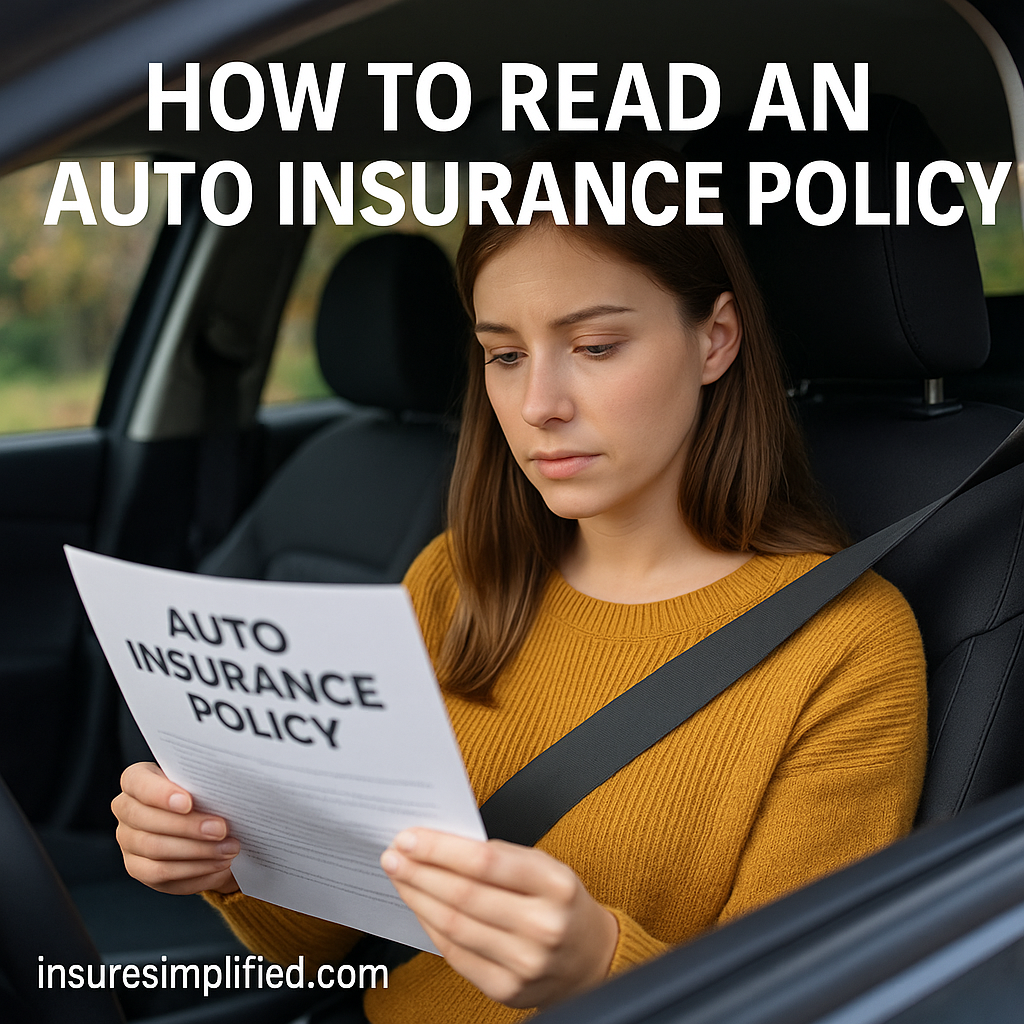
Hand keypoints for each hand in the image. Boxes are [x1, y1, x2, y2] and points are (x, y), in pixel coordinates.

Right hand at [111, 762, 239, 894]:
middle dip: (189, 827)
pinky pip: (162, 873)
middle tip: (221, 829)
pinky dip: (195, 869)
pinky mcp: (138, 868)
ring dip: (198, 850)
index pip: (137, 782)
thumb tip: (225, 790)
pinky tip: (219, 863)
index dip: (160, 794)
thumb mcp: (204, 784)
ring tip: (229, 848)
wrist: (206, 824)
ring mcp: (128, 841)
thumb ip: (205, 785)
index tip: (188, 802)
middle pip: (147, 820)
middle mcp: (126, 810)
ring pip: (156, 849)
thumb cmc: (204, 796)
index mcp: (137, 780)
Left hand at [380, 828, 617, 1009]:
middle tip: (393, 856)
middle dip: (420, 872)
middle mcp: (543, 926)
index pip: (486, 862)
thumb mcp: (546, 867)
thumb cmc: (561, 903)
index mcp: (555, 885)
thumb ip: (501, 857)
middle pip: (464, 895)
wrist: (590, 959)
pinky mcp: (508, 990)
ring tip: (400, 877)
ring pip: (455, 926)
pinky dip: (431, 928)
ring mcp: (526, 963)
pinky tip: (419, 907)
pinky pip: (457, 955)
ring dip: (419, 898)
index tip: (410, 837)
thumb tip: (440, 845)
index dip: (441, 849)